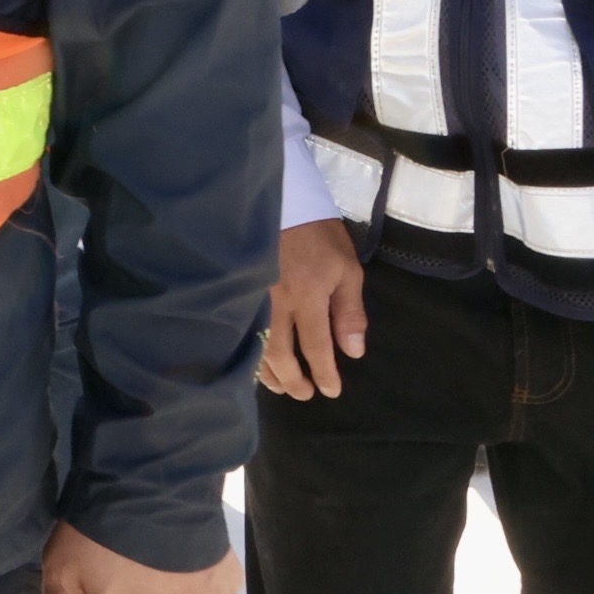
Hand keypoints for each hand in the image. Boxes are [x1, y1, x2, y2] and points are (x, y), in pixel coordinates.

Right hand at [257, 217, 367, 398]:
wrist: (281, 199)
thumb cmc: (319, 235)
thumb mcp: (347, 269)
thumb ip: (350, 312)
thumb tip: (353, 352)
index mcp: (308, 296)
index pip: (316, 347)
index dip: (324, 374)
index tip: (330, 391)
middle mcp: (277, 302)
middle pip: (280, 354)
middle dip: (294, 381)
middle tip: (305, 395)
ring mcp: (253, 296)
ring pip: (257, 346)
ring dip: (269, 373)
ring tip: (280, 387)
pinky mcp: (240, 289)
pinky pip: (243, 329)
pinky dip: (250, 352)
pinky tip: (255, 361)